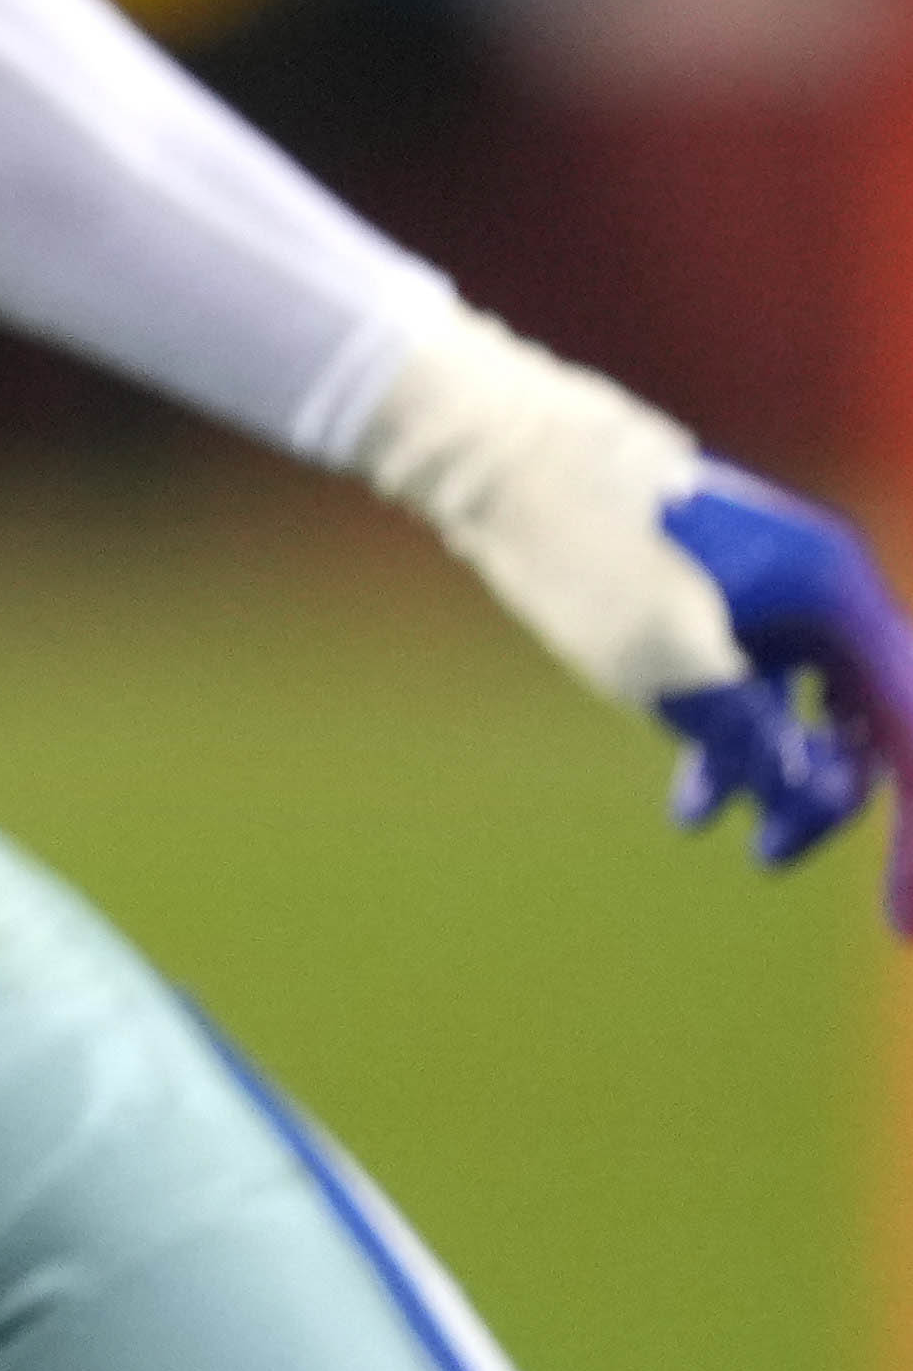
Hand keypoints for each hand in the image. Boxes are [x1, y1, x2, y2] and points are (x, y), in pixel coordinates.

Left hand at [358, 308, 906, 933]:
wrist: (498, 451)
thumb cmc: (591, 551)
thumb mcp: (671, 668)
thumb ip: (757, 743)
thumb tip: (814, 799)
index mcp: (837, 594)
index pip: (907, 733)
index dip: (909, 835)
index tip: (896, 919)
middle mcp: (822, 588)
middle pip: (869, 720)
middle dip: (831, 798)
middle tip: (775, 858)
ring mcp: (771, 590)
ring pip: (806, 708)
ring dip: (776, 775)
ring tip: (724, 832)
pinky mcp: (718, 595)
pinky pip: (755, 685)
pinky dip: (732, 742)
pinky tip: (692, 803)